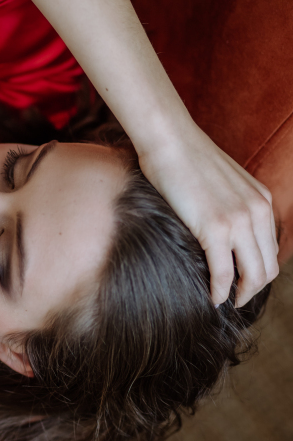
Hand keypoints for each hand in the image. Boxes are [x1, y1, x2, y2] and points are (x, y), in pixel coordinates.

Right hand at [138, 125, 278, 306]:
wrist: (169, 140)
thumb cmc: (185, 157)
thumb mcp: (222, 181)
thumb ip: (231, 203)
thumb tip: (220, 229)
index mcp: (261, 199)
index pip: (271, 249)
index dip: (258, 271)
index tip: (242, 281)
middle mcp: (258, 211)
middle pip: (268, 267)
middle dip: (252, 289)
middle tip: (235, 299)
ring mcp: (239, 220)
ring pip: (252, 276)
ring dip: (240, 295)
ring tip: (225, 301)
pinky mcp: (215, 228)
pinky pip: (223, 274)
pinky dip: (219, 291)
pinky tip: (211, 297)